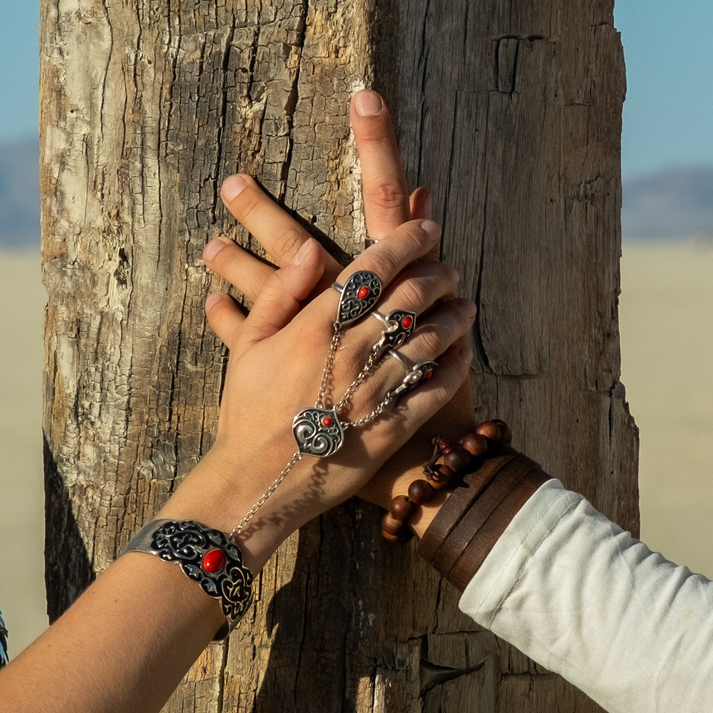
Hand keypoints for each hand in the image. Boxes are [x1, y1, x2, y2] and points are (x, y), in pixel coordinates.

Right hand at [171, 216, 472, 562]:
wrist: (258, 484)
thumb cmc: (247, 411)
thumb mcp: (248, 345)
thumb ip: (281, 292)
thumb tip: (309, 249)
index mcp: (316, 326)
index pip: (374, 268)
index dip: (408, 242)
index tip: (428, 229)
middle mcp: (352, 352)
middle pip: (412, 297)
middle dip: (439, 274)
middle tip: (449, 268)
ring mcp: (376, 390)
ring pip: (432, 339)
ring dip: (455, 316)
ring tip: (465, 305)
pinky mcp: (393, 427)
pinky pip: (436, 388)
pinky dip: (456, 365)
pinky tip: (463, 352)